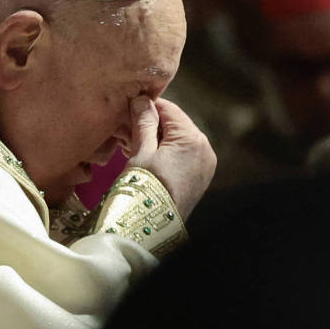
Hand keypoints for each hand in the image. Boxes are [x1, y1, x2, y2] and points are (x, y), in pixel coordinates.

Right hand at [126, 96, 215, 217]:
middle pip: (175, 125)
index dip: (147, 106)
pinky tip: (144, 156)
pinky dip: (165, 152)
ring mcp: (205, 165)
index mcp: (193, 138)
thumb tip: (142, 100)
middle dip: (150, 124)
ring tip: (130, 143)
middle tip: (124, 127)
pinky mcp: (200, 178)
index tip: (127, 108)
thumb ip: (143, 123)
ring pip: (178, 141)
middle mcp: (205, 149)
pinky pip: (182, 156)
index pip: (169, 109)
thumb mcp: (141, 152)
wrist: (154, 228)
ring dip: (156, 139)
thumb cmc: (146, 189)